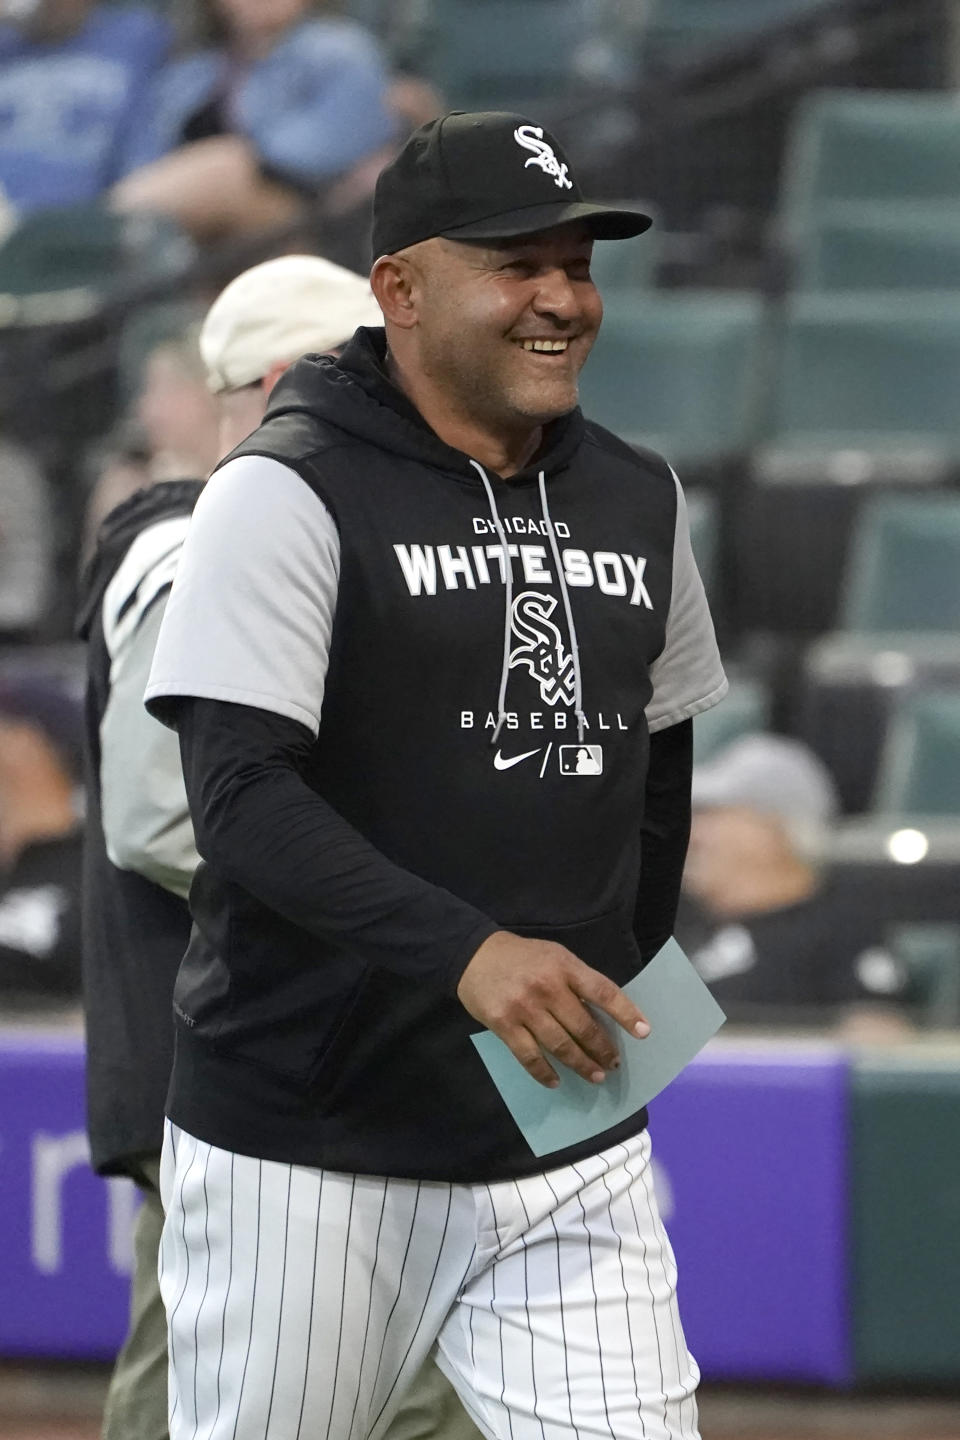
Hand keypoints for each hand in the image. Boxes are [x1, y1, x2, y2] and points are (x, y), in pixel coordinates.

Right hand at [458, 930, 650, 1088]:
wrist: (474, 956)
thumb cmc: (522, 957)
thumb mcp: (554, 957)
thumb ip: (576, 981)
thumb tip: (601, 1015)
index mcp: (564, 967)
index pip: (602, 992)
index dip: (625, 1013)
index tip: (643, 1032)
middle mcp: (547, 987)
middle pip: (583, 1026)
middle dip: (602, 1049)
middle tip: (613, 1064)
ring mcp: (524, 1008)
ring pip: (560, 1045)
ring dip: (581, 1065)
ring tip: (595, 1076)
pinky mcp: (504, 1025)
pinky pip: (529, 1056)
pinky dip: (544, 1073)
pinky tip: (555, 1082)